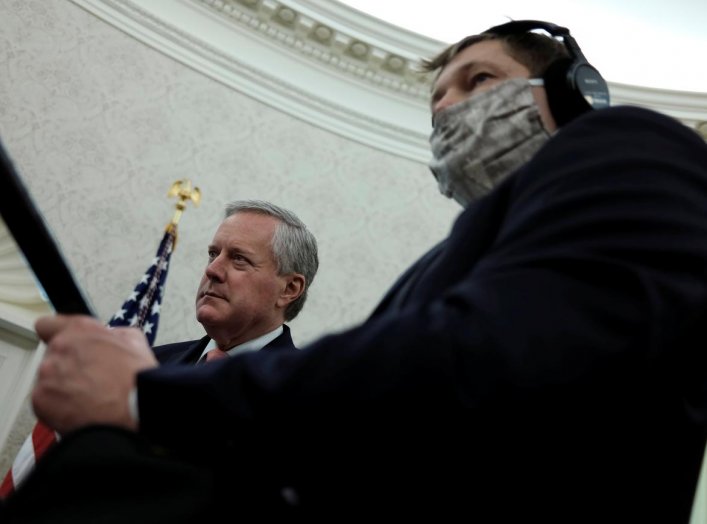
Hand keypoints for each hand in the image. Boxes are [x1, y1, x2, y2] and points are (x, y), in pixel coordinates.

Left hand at [32, 315, 157, 433]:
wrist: (133, 408)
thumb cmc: (136, 376)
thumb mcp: (135, 341)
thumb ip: (113, 334)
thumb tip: (109, 338)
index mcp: (80, 330)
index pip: (47, 325)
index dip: (56, 336)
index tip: (66, 347)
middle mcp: (59, 347)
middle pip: (52, 356)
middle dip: (67, 366)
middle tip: (89, 379)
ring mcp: (47, 373)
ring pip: (48, 380)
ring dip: (62, 387)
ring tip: (87, 399)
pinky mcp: (40, 399)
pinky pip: (44, 402)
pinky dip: (58, 408)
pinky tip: (79, 411)